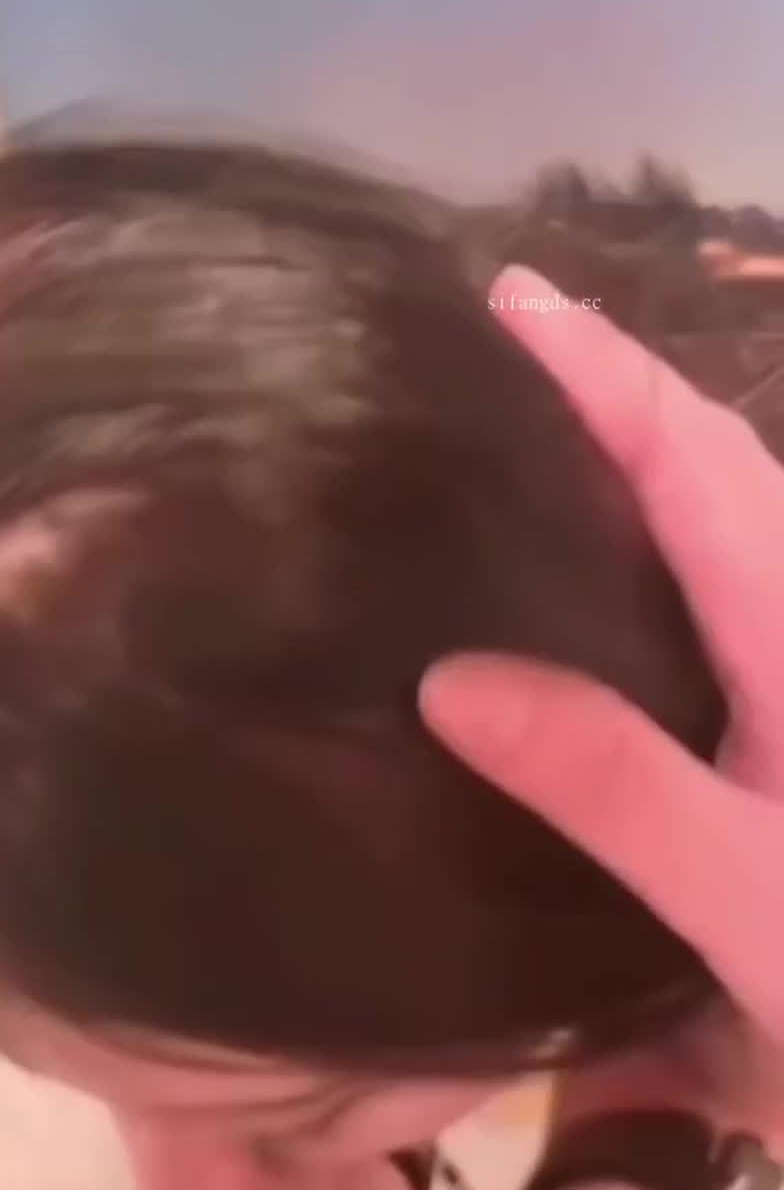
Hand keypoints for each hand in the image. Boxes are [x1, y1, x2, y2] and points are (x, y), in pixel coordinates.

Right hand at [420, 266, 783, 1056]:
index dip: (605, 371)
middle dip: (622, 390)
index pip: (697, 460)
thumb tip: (449, 678)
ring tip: (535, 437)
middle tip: (504, 352)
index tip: (511, 298)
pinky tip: (609, 586)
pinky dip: (671, 543)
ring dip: (649, 459)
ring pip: (741, 525)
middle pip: (725, 468)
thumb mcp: (739, 891)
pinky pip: (739, 591)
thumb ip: (608, 781)